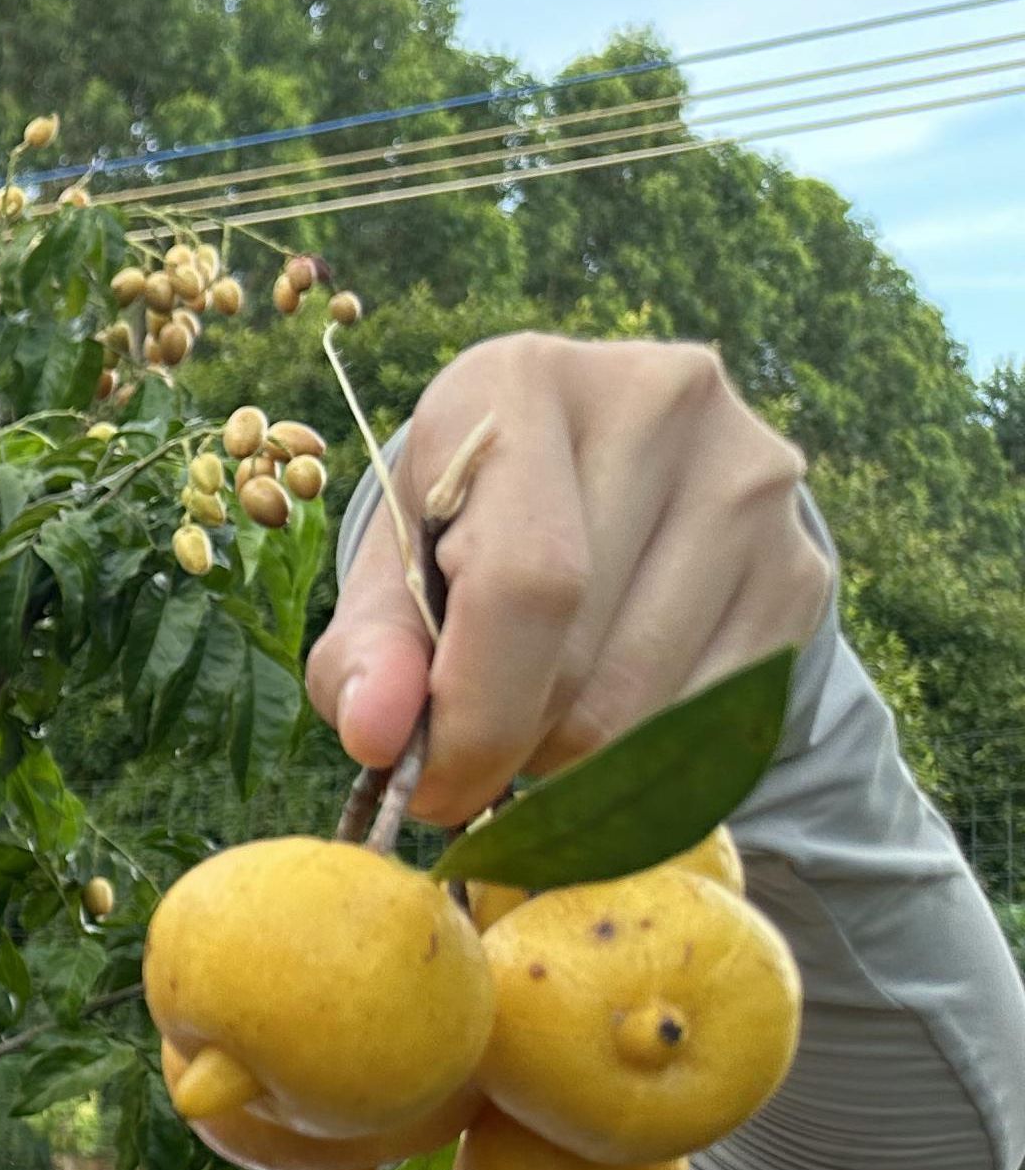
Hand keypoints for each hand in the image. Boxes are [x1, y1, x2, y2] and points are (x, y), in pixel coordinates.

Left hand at [309, 335, 826, 826]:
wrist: (594, 487)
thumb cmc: (463, 528)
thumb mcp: (390, 570)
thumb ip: (366, 652)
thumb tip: (374, 732)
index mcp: (519, 382)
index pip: (523, 583)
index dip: (473, 717)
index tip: (431, 787)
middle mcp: (657, 401)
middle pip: (583, 652)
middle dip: (509, 747)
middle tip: (471, 768)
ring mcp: (751, 476)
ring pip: (648, 703)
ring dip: (574, 762)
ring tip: (534, 724)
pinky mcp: (803, 560)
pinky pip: (718, 718)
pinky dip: (647, 760)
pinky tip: (606, 719)